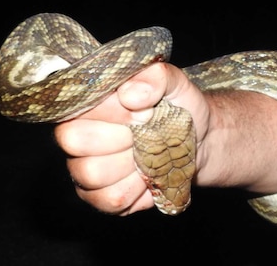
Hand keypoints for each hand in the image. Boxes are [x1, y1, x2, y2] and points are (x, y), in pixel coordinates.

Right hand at [54, 62, 209, 214]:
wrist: (200, 140)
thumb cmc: (179, 107)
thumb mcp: (175, 82)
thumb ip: (155, 76)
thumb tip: (131, 94)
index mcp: (89, 103)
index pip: (80, 108)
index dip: (117, 113)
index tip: (146, 112)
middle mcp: (78, 136)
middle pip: (76, 142)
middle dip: (121, 139)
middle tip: (147, 134)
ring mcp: (85, 169)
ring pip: (91, 175)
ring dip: (130, 166)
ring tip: (150, 155)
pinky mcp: (100, 197)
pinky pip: (110, 200)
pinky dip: (138, 191)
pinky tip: (150, 177)